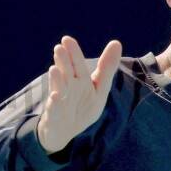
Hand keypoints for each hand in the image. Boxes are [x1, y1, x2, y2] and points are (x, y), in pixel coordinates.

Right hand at [37, 36, 122, 153]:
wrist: (65, 130)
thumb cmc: (82, 106)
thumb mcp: (99, 88)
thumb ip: (107, 68)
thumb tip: (116, 42)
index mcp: (80, 80)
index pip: (78, 64)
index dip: (74, 53)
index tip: (67, 39)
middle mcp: (68, 87)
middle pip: (68, 73)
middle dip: (64, 62)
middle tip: (60, 48)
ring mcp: (60, 100)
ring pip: (59, 87)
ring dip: (57, 79)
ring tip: (54, 69)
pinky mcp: (55, 114)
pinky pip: (55, 107)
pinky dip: (55, 102)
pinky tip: (55, 96)